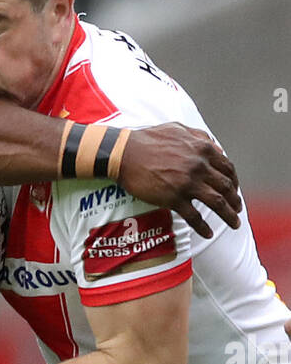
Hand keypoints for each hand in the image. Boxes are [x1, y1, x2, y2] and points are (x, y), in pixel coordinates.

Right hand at [117, 124, 240, 238]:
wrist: (125, 153)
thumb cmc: (149, 140)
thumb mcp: (179, 129)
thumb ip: (199, 137)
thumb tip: (215, 147)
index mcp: (203, 149)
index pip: (227, 168)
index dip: (234, 181)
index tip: (234, 190)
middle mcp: (199, 166)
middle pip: (226, 187)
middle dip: (235, 200)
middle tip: (237, 209)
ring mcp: (187, 183)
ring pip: (216, 202)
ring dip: (228, 215)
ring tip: (234, 224)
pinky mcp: (173, 198)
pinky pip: (194, 216)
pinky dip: (203, 227)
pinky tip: (208, 234)